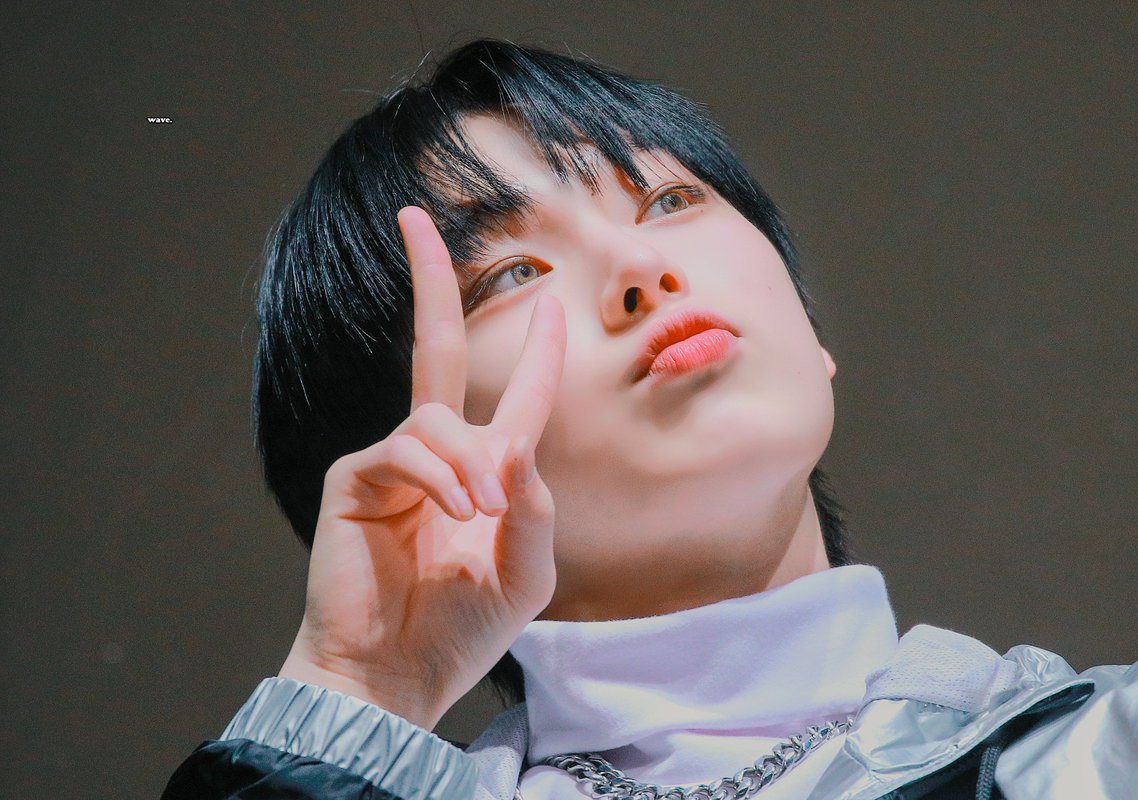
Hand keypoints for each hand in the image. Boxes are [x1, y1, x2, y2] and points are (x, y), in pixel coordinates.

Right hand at [279, 206, 566, 729]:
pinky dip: (441, 477)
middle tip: (413, 215)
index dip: (537, 352)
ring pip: (439, 419)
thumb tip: (508, 443)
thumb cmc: (461, 628)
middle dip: (429, 281)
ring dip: (472, 467)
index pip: (516, 396)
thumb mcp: (525, 568)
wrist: (398, 674)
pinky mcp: (358, 476)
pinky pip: (407, 448)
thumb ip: (533, 503)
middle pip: (433, 347)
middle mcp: (438, 454)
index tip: (549, 304)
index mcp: (487, 472)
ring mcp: (395, 461)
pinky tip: (458, 513)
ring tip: (482, 520)